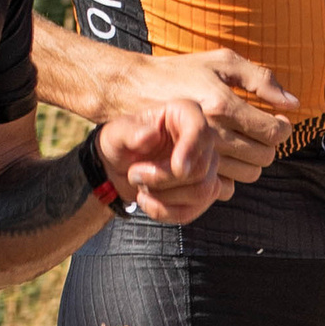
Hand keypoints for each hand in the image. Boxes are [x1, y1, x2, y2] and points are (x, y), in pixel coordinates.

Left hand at [97, 94, 226, 225]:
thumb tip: (149, 136)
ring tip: (141, 188)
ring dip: (165, 197)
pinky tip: (149, 203)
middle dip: (163, 179)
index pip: (199, 128)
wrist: (118, 167)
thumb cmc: (121, 143)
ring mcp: (208, 166)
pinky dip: (168, 212)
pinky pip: (197, 209)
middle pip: (200, 168)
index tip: (178, 168)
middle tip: (134, 174)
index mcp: (184, 114)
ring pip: (202, 191)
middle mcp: (202, 138)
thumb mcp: (116, 133)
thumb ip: (130, 132)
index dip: (191, 149)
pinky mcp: (206, 190)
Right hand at [104, 44, 294, 188]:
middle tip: (260, 132)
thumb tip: (292, 103)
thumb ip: (260, 78)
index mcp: (223, 105)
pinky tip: (226, 156)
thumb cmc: (179, 71)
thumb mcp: (221, 62)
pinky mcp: (187, 169)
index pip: (273, 132)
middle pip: (265, 156)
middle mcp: (211, 133)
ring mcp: (198, 154)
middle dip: (269, 144)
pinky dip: (232, 174)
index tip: (277, 121)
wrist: (132, 90)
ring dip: (252, 160)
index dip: (282, 128)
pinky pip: (227, 185)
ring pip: (249, 173)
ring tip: (244, 143)